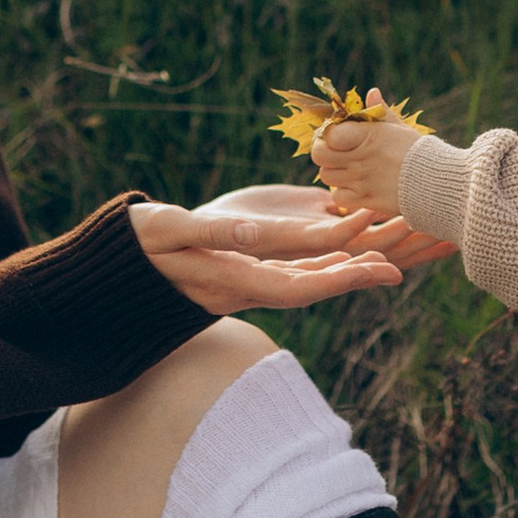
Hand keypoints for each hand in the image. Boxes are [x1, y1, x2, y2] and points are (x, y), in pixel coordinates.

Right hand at [129, 197, 404, 314]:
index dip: (336, 273)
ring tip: (394, 253)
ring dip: (349, 266)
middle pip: (313, 285)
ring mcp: (246, 279)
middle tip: (405, 263)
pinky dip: (325, 258)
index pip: (294, 284)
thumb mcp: (165, 231)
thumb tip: (246, 235)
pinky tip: (352, 241)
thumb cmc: (133, 247)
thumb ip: (204, 232)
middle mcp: (246, 285)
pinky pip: (293, 266)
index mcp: (230, 280)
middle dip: (357, 275)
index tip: (375, 258)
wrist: (113, 269)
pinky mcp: (244, 269)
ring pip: (308, 277)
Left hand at [312, 93, 424, 222]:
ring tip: (348, 169)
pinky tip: (355, 186)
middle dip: (324, 153)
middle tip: (336, 153)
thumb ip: (380, 112)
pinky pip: (338, 196)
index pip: (329, 134)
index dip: (328, 134)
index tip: (336, 135)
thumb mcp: (399, 128)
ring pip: (326, 176)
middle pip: (320, 156)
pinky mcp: (366, 199)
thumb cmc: (419, 152)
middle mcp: (361, 158)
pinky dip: (343, 192)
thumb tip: (372, 92)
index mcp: (368, 135)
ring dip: (333, 172)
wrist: (438, 183)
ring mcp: (361, 180)